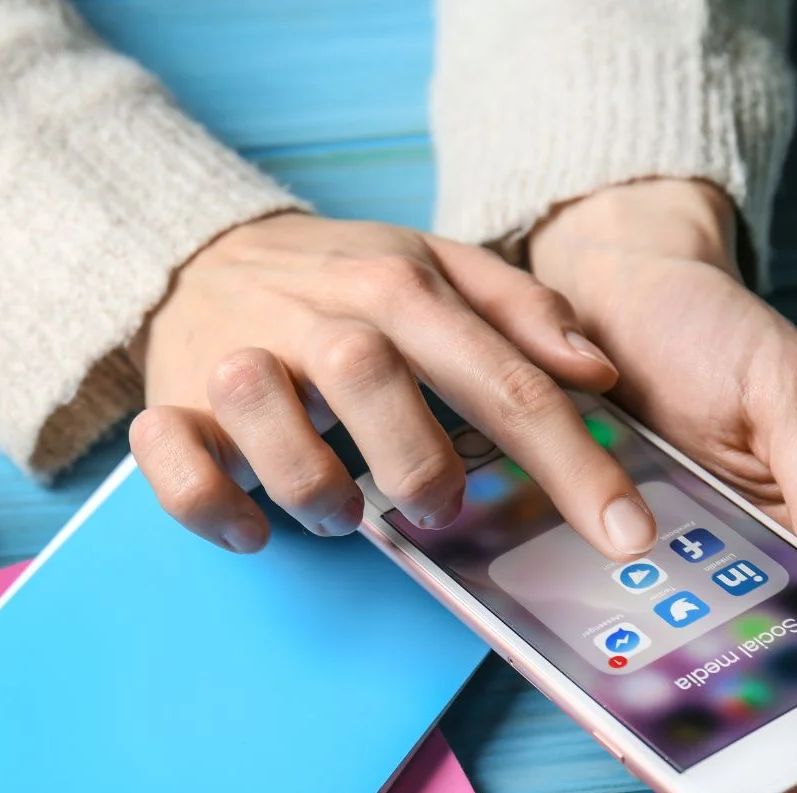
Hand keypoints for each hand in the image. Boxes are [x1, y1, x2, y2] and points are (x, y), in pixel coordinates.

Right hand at [127, 213, 656, 558]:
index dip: (571, 464)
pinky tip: (257, 528)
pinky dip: (218, 511)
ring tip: (345, 508)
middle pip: (375, 382)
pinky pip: (178, 469)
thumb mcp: (439, 270)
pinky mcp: (171, 404)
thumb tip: (595, 371)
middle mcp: (318, 319)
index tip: (625, 535)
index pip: (502, 379)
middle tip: (438, 505)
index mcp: (401, 287)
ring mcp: (236, 360)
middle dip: (419, 464)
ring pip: (273, 428)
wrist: (205, 254)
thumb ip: (522, 312)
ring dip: (319, 491)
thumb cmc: (343, 281)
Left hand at [530, 179, 796, 764]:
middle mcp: (781, 538)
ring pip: (731, 631)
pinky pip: (660, 601)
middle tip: (782, 745)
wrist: (618, 300)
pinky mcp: (649, 541)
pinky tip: (638, 663)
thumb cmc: (714, 330)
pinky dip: (657, 632)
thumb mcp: (785, 393)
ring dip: (724, 672)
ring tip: (705, 722)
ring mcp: (712, 546)